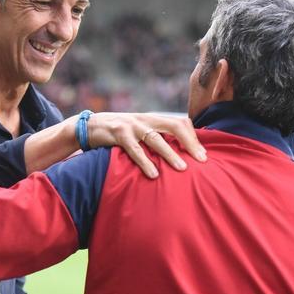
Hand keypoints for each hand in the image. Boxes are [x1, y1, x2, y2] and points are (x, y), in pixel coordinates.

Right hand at [87, 112, 206, 177]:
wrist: (89, 126)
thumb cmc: (118, 134)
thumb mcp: (139, 132)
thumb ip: (155, 138)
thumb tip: (177, 155)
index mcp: (153, 119)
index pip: (180, 122)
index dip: (193, 137)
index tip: (203, 155)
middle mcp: (146, 120)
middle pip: (175, 125)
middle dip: (190, 142)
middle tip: (201, 160)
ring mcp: (132, 126)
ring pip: (156, 138)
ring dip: (170, 154)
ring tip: (182, 168)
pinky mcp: (118, 134)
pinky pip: (135, 149)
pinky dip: (145, 162)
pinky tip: (153, 174)